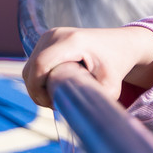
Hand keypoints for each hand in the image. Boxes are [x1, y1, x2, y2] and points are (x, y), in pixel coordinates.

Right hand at [22, 26, 152, 108]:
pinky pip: (34, 62)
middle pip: (32, 68)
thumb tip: (81, 117)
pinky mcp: (47, 39)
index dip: (38, 89)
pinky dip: (39, 77)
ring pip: (30, 67)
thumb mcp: (112, 85)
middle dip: (38, 91)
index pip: (40, 66)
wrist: (122, 44)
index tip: (52, 104)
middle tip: (55, 104)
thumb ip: (96, 100)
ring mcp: (50, 35)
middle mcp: (57, 34)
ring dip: (37, 85)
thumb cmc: (117, 64)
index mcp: (72, 41)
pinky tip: (55, 85)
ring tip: (56, 96)